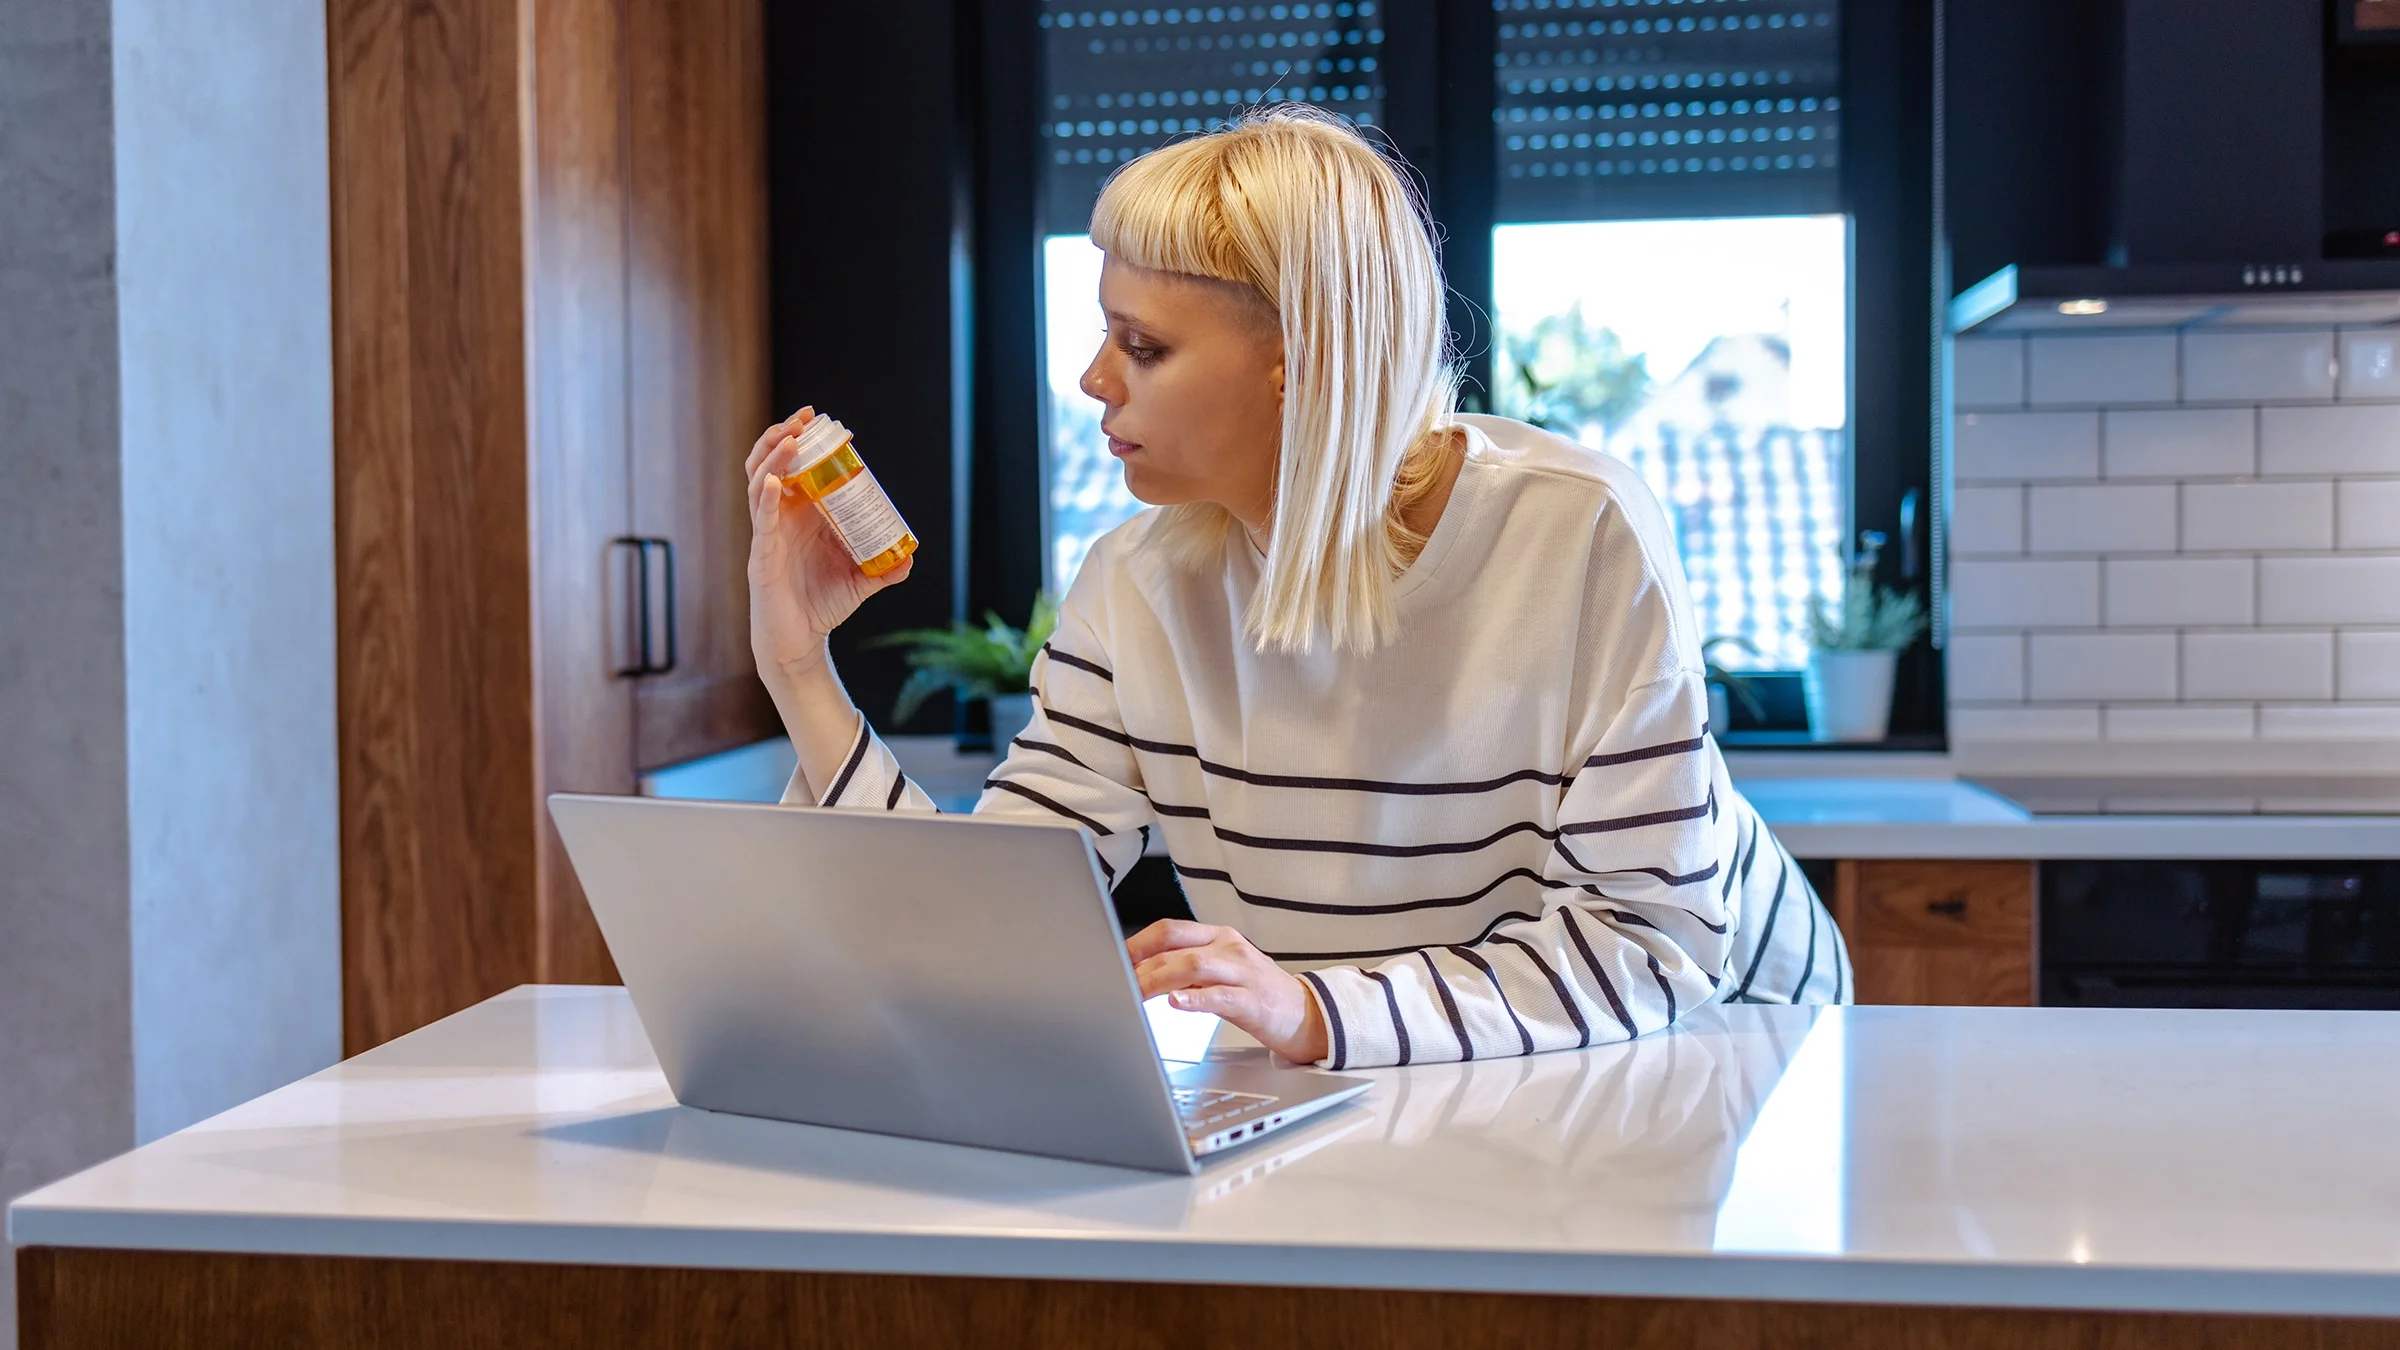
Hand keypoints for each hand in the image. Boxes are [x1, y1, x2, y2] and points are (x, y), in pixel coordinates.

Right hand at [745, 408, 910, 690]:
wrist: (800, 643)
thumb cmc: (821, 606)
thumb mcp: (858, 582)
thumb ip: (882, 570)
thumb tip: (910, 557)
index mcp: (799, 518)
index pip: (797, 470)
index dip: (807, 444)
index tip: (830, 426)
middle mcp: (779, 521)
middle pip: (771, 466)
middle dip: (783, 437)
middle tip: (804, 418)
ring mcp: (767, 536)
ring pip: (759, 485)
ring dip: (773, 458)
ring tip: (789, 437)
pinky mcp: (762, 558)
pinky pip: (761, 524)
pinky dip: (766, 501)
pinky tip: (775, 482)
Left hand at [1128, 920, 1329, 1064]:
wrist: (1307, 1015)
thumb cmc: (1257, 994)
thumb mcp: (1219, 973)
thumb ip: (1185, 970)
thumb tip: (1141, 974)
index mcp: (1218, 937)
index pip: (1169, 930)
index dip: (1137, 943)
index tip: (1111, 959)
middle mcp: (1229, 948)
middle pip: (1175, 945)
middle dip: (1139, 964)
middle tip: (1114, 981)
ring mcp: (1243, 972)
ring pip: (1193, 966)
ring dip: (1158, 980)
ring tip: (1135, 993)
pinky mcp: (1255, 1001)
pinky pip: (1221, 996)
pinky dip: (1195, 999)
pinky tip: (1176, 1003)